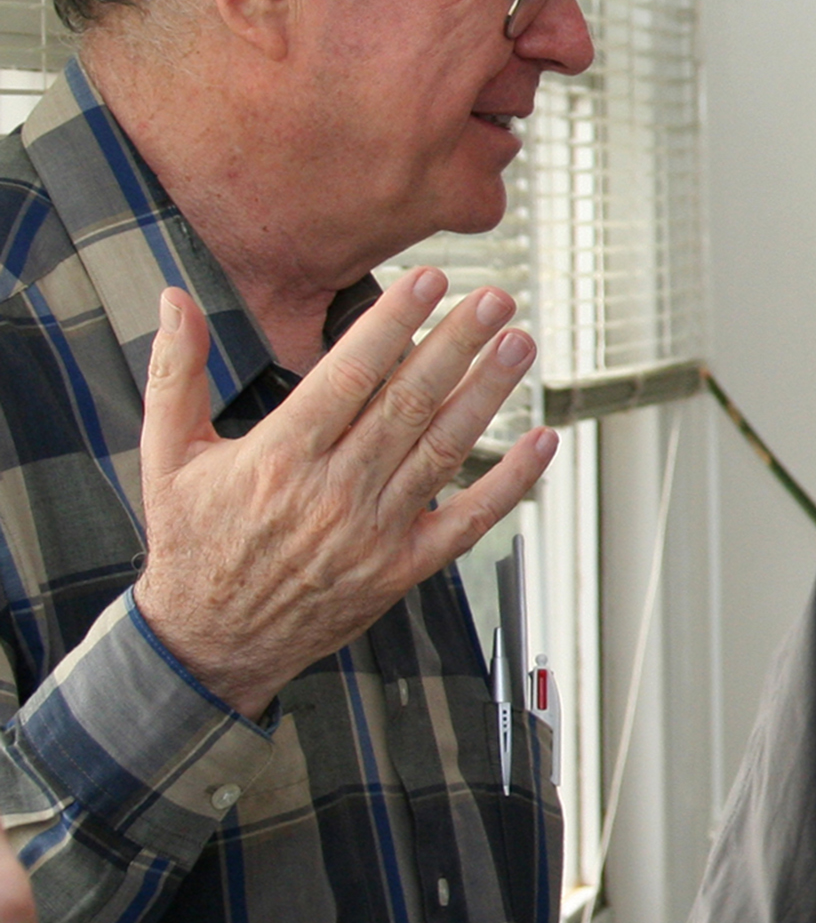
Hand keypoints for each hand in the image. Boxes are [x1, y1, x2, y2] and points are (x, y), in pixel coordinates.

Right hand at [133, 272, 558, 717]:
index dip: (395, 322)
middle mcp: (334, 492)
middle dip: (458, 344)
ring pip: (445, 449)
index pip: (350, 373)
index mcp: (280, 457)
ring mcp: (375, 532)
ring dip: (488, 393)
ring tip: (518, 345)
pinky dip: (511, 481)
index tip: (430, 281)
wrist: (211, 641)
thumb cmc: (194, 544)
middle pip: (409, 402)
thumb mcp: (166, 454)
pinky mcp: (403, 568)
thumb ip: (175, 373)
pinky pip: (469, 520)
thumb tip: (175, 300)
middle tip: (495, 299)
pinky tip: (541, 441)